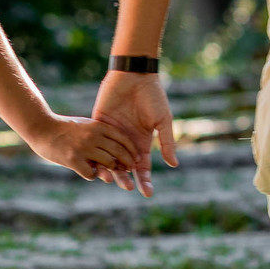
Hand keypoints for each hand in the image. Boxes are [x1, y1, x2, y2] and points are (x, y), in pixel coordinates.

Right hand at [28, 114, 145, 185]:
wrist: (41, 128)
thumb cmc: (65, 127)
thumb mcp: (86, 124)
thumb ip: (101, 133)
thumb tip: (118, 145)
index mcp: (98, 126)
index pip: (123, 138)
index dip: (132, 150)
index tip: (137, 158)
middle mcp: (93, 136)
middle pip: (119, 152)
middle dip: (127, 163)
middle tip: (127, 170)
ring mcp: (83, 148)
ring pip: (108, 164)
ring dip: (111, 171)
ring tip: (109, 174)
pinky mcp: (73, 160)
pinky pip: (91, 174)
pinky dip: (92, 175)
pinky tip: (89, 173)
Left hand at [90, 70, 176, 198]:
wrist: (134, 75)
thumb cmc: (152, 96)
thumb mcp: (162, 119)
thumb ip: (166, 141)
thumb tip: (173, 164)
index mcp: (142, 142)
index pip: (143, 167)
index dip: (145, 180)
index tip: (147, 193)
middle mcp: (126, 142)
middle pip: (124, 167)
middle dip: (126, 179)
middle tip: (127, 188)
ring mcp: (111, 135)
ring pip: (108, 158)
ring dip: (110, 170)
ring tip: (111, 180)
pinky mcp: (98, 125)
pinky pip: (96, 144)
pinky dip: (96, 154)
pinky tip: (96, 163)